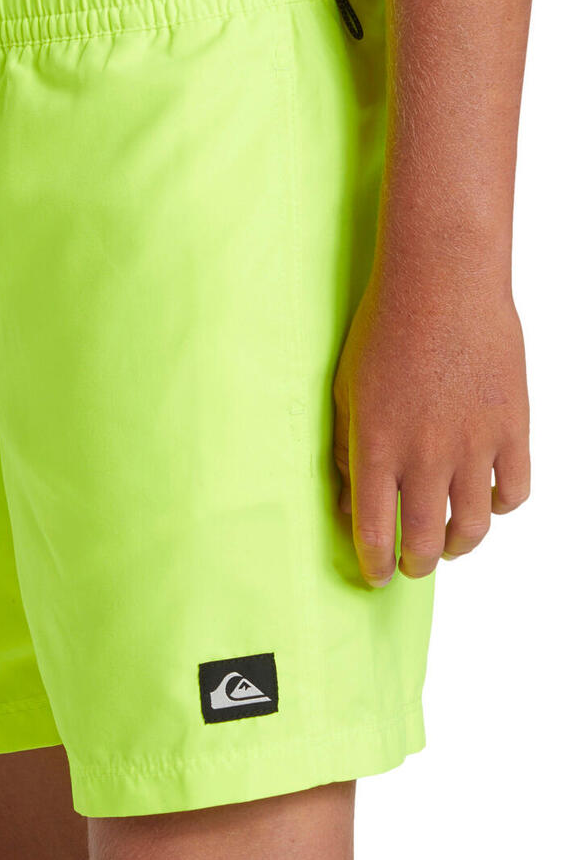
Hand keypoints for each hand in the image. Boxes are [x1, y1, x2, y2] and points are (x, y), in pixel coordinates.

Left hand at [332, 270, 529, 585]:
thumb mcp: (346, 391)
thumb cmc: (383, 329)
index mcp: (377, 448)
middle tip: (410, 564)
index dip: (374, 565)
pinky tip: (486, 500)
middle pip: (423, 540)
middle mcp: (426, 457)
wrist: (442, 283)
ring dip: (457, 546)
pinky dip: (500, 506)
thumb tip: (350, 498)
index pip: (374, 532)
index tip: (374, 576)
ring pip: (472, 528)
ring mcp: (474, 446)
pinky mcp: (512, 429)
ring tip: (447, 543)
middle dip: (414, 563)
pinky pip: (514, 492)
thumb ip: (346, 450)